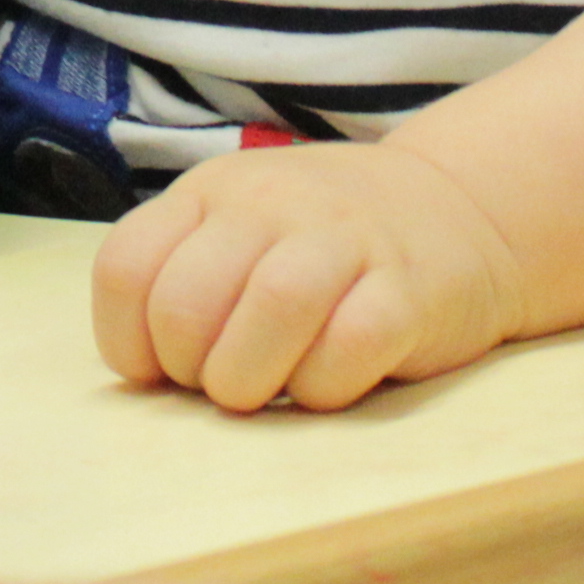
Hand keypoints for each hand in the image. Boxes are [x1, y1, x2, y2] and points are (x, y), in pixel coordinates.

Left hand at [91, 137, 529, 413]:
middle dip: (189, 369)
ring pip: (270, 309)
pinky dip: (324, 386)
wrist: (458, 208)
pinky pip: (350, 346)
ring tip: (266, 390)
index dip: (129, 342)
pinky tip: (329, 381)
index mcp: (213, 192)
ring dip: (249, 380)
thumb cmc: (324, 244)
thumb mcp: (240, 231)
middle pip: (187, 301)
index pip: (125, 268)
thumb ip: (185, 279)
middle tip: (223, 381)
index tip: (163, 369)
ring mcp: (345, 239)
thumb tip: (146, 375)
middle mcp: (271, 203)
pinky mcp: (409, 289)